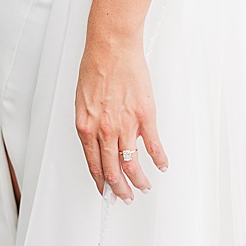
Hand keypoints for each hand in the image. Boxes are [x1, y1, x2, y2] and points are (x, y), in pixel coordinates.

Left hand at [74, 29, 167, 201]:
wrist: (111, 48)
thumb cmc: (96, 67)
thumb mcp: (84, 101)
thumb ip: (93, 124)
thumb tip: (105, 139)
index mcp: (86, 127)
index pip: (94, 165)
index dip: (101, 183)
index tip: (106, 192)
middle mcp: (104, 130)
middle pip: (112, 170)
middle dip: (119, 189)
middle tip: (125, 197)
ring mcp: (126, 124)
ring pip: (131, 163)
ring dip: (138, 180)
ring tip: (143, 187)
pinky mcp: (145, 116)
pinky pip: (153, 144)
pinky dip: (159, 158)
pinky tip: (161, 166)